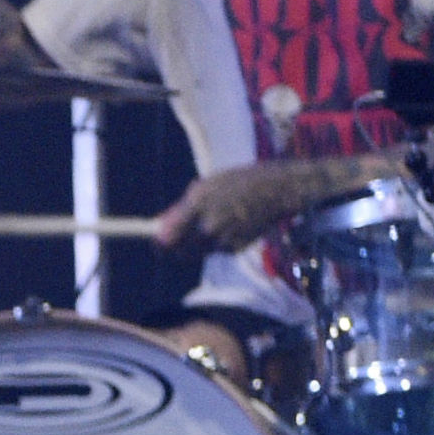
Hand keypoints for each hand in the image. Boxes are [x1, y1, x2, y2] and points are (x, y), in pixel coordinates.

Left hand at [151, 163, 308, 252]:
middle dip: (174, 247)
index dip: (158, 243)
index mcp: (198, 204)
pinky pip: (215, 251)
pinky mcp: (235, 249)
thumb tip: (160, 227)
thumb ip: (181, 208)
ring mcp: (223, 239)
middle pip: (179, 252)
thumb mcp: (205, 186)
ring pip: (197, 252)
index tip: (156, 242)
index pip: (167, 236)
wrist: (277, 190)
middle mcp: (209, 225)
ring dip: (194, 244)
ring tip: (208, 224)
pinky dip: (214, 243)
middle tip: (173, 239)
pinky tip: (227, 226)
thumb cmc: (238, 182)